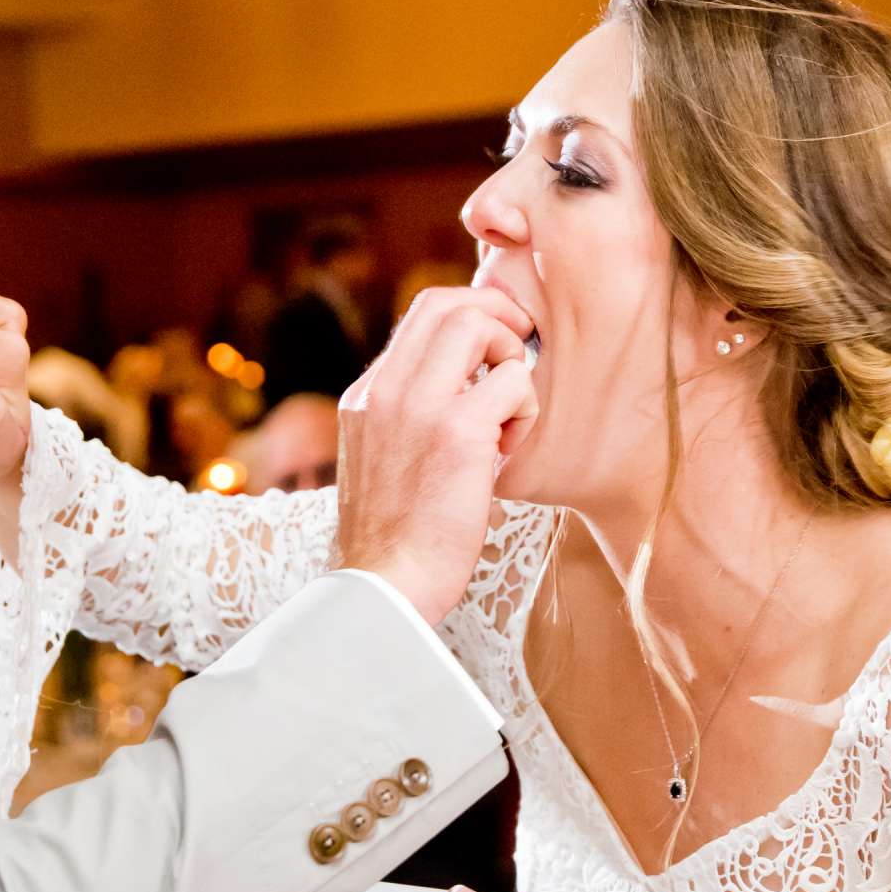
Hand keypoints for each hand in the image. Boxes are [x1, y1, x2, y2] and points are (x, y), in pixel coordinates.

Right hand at [336, 288, 537, 624]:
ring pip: (477, 325)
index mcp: (366, 396)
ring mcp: (418, 407)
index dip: (471, 312)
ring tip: (508, 416)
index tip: (497, 346)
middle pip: (446, 303)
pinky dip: (525, 410)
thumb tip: (463, 386)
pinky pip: (512, 383)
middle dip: (498, 314)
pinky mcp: (456, 434)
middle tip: (521, 352)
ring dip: (511, 360)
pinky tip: (508, 454)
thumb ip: (409, 417)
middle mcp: (385, 391)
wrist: (384, 588)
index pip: (420, 315)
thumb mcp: (385, 460)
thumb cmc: (397, 538)